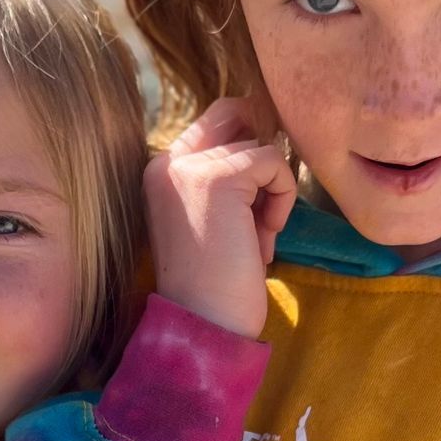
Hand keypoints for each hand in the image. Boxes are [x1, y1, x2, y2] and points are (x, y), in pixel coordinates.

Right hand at [144, 98, 296, 339]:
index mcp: (159, 172)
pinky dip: (281, 199)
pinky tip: (264, 240)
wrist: (203, 325)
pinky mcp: (216, 177)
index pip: (214, 120)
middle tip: (264, 212)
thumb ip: (228, 179)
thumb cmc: (216, 285)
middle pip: (237, 115)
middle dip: (263, 160)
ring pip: (260, 146)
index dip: (249, 142)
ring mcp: (188, 167)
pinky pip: (273, 162)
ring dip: (272, 194)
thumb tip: (267, 134)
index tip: (261, 190)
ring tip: (257, 241)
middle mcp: (166, 162)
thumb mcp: (215, 220)